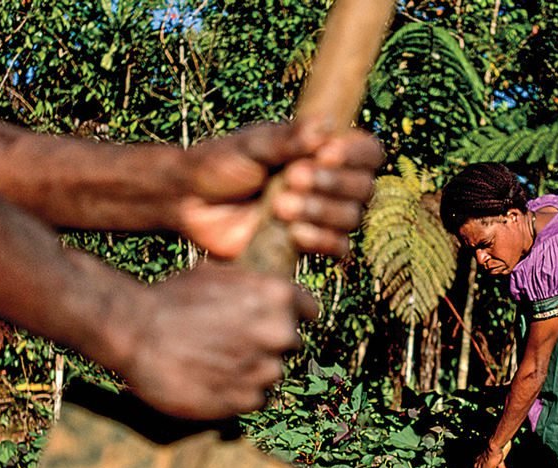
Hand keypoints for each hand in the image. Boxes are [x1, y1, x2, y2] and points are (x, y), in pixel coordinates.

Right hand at [116, 262, 317, 418]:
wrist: (135, 331)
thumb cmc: (171, 298)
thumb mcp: (218, 274)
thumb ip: (253, 287)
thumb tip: (269, 292)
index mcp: (277, 296)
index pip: (309, 310)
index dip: (292, 314)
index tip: (274, 320)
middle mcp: (279, 333)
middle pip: (290, 344)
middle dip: (267, 344)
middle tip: (233, 342)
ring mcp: (263, 369)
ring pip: (272, 373)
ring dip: (252, 371)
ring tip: (216, 362)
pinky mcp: (245, 400)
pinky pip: (255, 399)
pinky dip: (238, 394)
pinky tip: (212, 380)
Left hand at [176, 123, 382, 258]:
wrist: (189, 201)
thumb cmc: (221, 164)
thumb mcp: (252, 144)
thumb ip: (287, 139)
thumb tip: (325, 128)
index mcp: (323, 151)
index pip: (368, 152)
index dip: (356, 156)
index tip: (326, 154)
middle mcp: (330, 183)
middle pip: (364, 188)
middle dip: (333, 185)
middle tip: (292, 179)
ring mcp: (320, 216)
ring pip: (352, 218)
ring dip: (323, 212)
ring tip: (280, 206)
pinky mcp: (307, 244)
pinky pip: (338, 248)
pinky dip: (321, 240)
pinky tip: (293, 233)